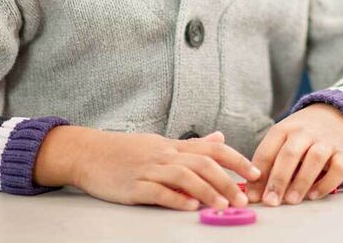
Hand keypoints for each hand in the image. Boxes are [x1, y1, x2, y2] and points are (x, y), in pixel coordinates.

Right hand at [34, 127, 259, 209]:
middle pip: (203, 164)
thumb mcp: (160, 142)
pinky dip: (175, 199)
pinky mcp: (133, 187)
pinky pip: (158, 192)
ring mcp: (148, 170)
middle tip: (244, 198)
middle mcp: (164, 155)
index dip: (236, 159)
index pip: (212, 148)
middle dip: (227, 181)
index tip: (256, 173)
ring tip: (224, 205)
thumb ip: (192, 144)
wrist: (87, 153)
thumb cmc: (125, 150)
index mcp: (173, 146)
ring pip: (184, 177)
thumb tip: (221, 136)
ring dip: (207, 191)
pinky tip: (190, 206)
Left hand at [247, 103, 342, 205]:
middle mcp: (304, 132)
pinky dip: (326, 184)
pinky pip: (337, 169)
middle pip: (289, 154)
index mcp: (284, 129)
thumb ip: (268, 164)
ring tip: (291, 200)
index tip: (254, 196)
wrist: (334, 114)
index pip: (267, 151)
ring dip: (301, 181)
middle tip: (271, 201)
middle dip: (278, 180)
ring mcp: (326, 141)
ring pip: (314, 159)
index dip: (259, 175)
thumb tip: (254, 193)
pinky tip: (313, 195)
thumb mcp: (282, 140)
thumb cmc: (302, 134)